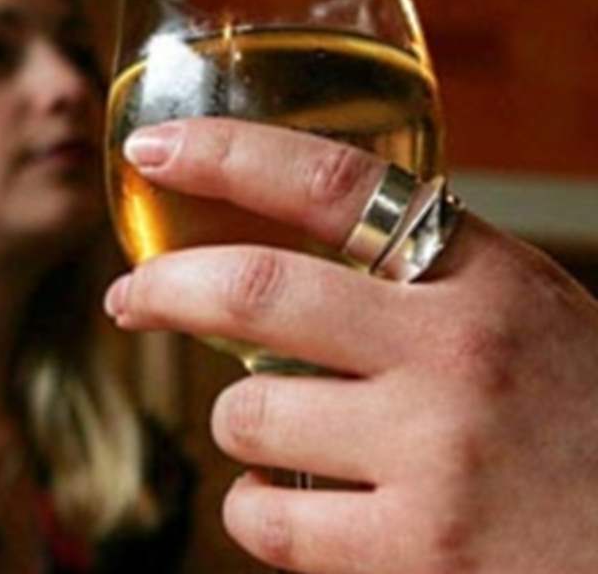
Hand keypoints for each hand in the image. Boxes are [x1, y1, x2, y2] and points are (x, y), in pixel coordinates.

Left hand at [104, 119, 597, 573]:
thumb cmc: (580, 421)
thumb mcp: (522, 315)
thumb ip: (421, 281)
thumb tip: (283, 250)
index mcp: (481, 279)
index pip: (332, 183)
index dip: (225, 155)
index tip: (150, 149)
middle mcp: (458, 355)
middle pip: (254, 292)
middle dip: (164, 288)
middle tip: (129, 297)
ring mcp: (438, 458)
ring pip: (247, 417)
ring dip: (238, 424)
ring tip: (282, 437)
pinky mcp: (421, 554)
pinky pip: (267, 520)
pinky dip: (253, 511)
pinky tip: (292, 507)